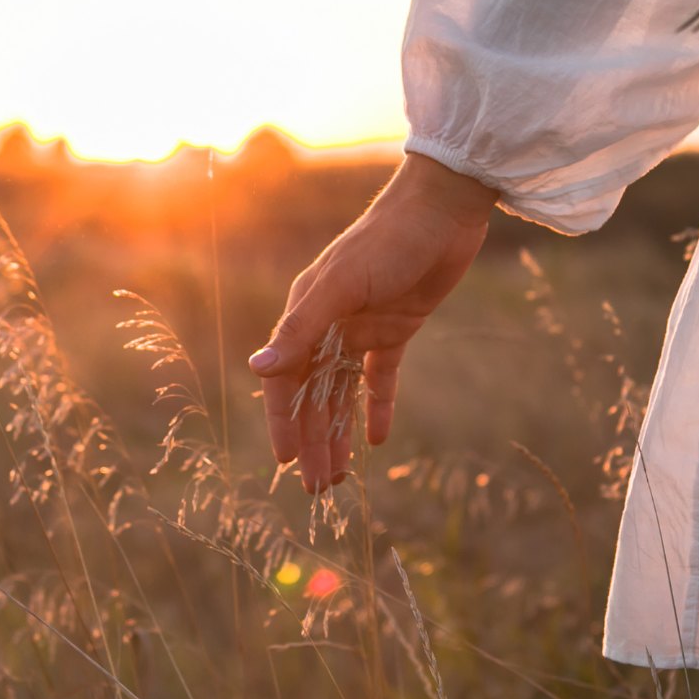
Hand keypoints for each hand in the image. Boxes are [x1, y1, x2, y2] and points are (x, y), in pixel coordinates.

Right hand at [249, 151, 497, 492]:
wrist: (442, 210)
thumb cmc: (386, 241)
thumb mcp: (340, 286)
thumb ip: (299, 330)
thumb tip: (256, 370)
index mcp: (307, 314)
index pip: (286, 380)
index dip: (284, 422)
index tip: (286, 462)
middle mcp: (328, 325)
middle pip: (315, 395)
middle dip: (314, 441)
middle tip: (318, 489)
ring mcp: (362, 328)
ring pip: (344, 393)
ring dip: (340, 433)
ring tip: (340, 476)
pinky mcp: (397, 328)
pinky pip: (382, 377)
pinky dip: (378, 407)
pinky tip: (378, 440)